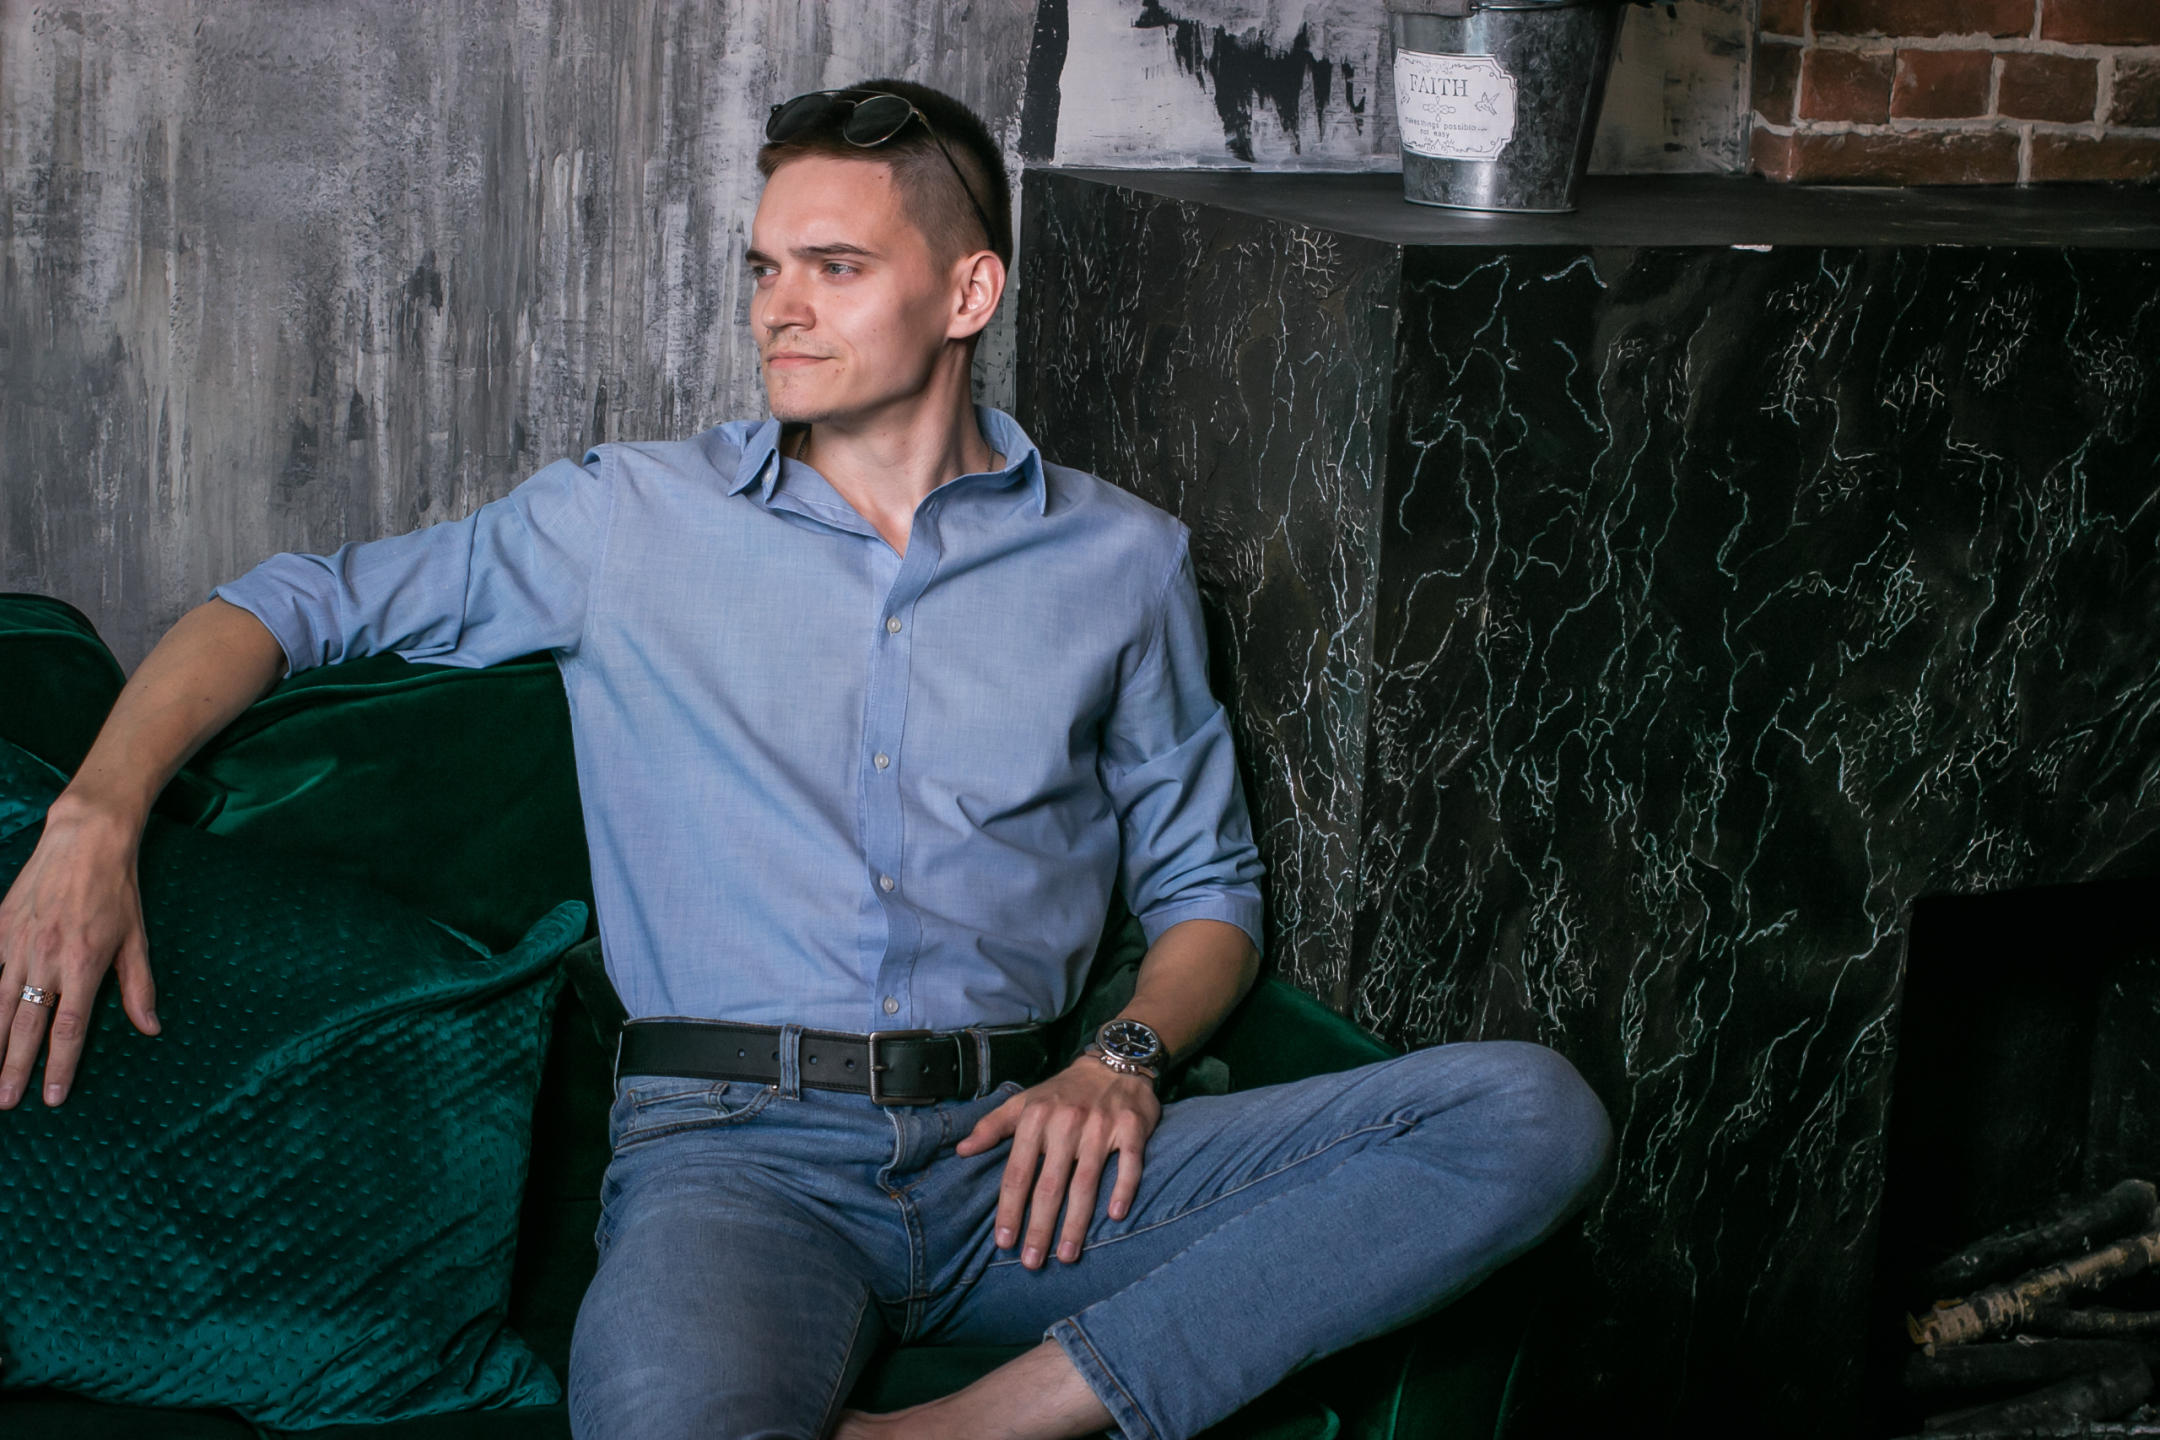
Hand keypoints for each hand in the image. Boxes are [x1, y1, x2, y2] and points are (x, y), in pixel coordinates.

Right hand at [0, 794, 160, 1107]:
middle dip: (14, 1068)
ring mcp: (16, 945)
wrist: (83, 840)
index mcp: (83, 965)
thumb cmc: (117, 890)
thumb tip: (151, 1028)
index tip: (51, 1097)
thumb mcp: (137, 938)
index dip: (60, 1066)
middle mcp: (45, 960)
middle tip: (6, 1102)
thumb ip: (138, 987)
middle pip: (26, 1025)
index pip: (69, 1028)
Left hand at [954, 1054, 1160, 1268]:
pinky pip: (1128, 1164)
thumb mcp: (1024, 1101)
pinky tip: (1115, 1217)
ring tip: (1068, 1255)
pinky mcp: (1131, 1128)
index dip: (1009, 1209)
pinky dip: (1123, 1189)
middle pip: (1049, 1184)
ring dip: (1076, 1222)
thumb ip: (992, 1126)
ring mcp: (1100, 1126)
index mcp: (1036, 1118)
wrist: (1114, 1061)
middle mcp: (1067, 1122)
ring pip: (1086, 1182)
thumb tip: (962, 1151)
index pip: (1018, 1172)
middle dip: (1039, 1226)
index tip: (1004, 1241)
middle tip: (1032, 1262)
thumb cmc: (1064, 1091)